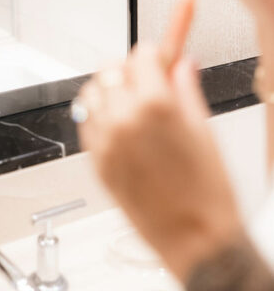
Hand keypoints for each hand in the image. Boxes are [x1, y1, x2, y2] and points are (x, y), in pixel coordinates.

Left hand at [76, 0, 242, 281]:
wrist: (196, 240)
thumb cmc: (207, 192)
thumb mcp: (203, 129)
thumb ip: (186, 89)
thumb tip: (181, 64)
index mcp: (157, 104)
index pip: (142, 53)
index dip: (154, 55)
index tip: (158, 61)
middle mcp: (125, 118)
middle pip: (111, 69)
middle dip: (128, 71)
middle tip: (144, 84)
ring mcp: (106, 140)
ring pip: (92, 92)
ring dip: (108, 92)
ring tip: (128, 105)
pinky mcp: (96, 161)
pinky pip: (85, 122)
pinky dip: (97, 117)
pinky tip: (117, 127)